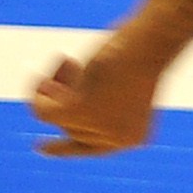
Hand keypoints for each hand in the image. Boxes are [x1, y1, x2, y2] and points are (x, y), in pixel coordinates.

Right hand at [29, 31, 173, 157]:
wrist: (152, 42)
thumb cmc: (143, 52)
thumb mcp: (120, 81)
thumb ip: (94, 101)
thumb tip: (50, 112)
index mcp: (134, 136)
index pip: (92, 149)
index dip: (62, 149)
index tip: (39, 148)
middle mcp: (116, 140)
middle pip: (69, 127)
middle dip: (64, 93)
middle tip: (73, 64)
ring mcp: (97, 128)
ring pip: (53, 115)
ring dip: (56, 84)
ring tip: (72, 63)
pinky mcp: (78, 112)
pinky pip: (40, 109)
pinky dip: (41, 87)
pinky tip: (63, 64)